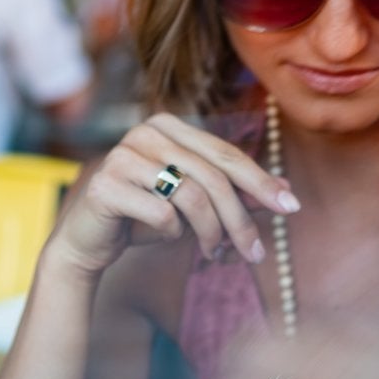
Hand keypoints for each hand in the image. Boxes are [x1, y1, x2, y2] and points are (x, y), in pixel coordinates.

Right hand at [51, 112, 300, 278]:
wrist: (87, 240)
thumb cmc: (143, 217)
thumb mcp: (192, 202)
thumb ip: (231, 192)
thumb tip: (284, 192)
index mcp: (167, 125)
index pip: (225, 153)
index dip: (261, 181)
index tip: (291, 208)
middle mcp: (143, 132)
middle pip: (213, 176)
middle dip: (241, 218)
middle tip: (256, 252)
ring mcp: (122, 156)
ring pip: (191, 196)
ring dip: (210, 232)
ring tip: (213, 252)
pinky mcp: (105, 186)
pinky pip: (162, 214)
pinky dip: (172, 233)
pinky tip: (165, 237)